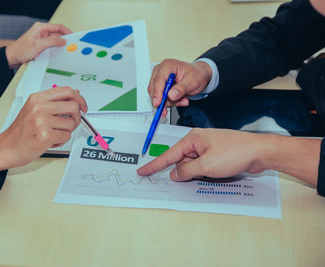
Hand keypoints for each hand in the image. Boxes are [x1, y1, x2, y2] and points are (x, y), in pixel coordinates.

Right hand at [0, 86, 86, 173]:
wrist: (7, 147)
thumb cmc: (22, 131)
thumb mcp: (34, 109)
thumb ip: (54, 102)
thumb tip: (75, 94)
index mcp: (37, 98)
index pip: (67, 91)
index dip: (80, 98)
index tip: (83, 106)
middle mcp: (39, 107)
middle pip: (74, 106)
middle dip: (77, 117)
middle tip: (70, 123)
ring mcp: (42, 121)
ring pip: (72, 123)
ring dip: (67, 131)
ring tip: (54, 133)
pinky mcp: (45, 136)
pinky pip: (66, 136)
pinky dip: (61, 141)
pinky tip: (50, 141)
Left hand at [5, 22, 71, 67]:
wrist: (13, 57)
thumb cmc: (21, 50)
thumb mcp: (38, 45)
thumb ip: (51, 41)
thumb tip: (63, 40)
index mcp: (40, 28)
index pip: (58, 26)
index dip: (67, 31)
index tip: (74, 36)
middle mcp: (42, 32)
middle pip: (58, 33)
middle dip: (65, 39)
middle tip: (72, 44)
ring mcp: (42, 38)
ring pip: (56, 40)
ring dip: (60, 45)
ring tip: (66, 50)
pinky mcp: (42, 45)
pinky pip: (52, 45)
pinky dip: (56, 48)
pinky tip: (58, 53)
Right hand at [137, 128, 320, 186]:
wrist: (260, 151)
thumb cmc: (234, 153)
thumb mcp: (206, 166)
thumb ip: (186, 171)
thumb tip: (174, 175)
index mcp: (192, 139)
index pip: (168, 155)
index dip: (154, 165)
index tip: (142, 171)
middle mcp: (198, 141)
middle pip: (181, 160)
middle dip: (182, 171)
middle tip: (196, 175)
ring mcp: (207, 147)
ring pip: (192, 164)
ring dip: (195, 172)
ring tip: (213, 172)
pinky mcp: (216, 154)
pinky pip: (202, 164)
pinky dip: (203, 171)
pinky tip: (213, 173)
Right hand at [148, 59, 211, 116]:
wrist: (199, 76)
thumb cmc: (196, 75)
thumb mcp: (193, 81)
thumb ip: (182, 88)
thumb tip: (171, 95)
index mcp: (167, 66)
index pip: (158, 81)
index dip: (157, 93)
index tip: (158, 104)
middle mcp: (160, 71)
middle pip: (154, 89)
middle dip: (165, 100)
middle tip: (178, 104)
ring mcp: (159, 78)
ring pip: (156, 96)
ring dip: (169, 102)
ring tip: (182, 100)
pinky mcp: (159, 86)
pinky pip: (160, 98)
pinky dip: (169, 102)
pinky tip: (179, 100)